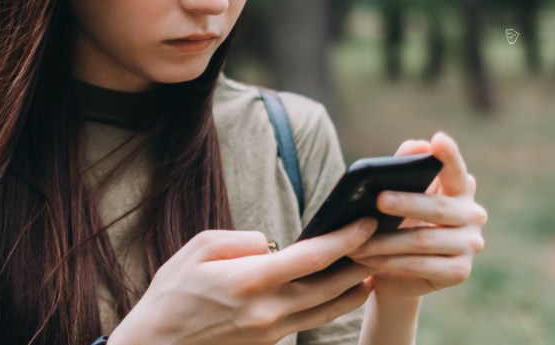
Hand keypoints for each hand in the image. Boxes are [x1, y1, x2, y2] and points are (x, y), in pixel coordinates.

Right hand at [109, 218, 378, 344]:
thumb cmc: (172, 293)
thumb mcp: (198, 249)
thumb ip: (242, 240)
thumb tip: (273, 243)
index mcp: (251, 281)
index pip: (312, 258)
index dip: (344, 238)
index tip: (365, 222)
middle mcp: (268, 311)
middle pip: (331, 287)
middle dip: (360, 262)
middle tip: (383, 241)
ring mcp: (270, 332)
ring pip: (326, 310)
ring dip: (353, 289)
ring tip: (372, 268)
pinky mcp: (268, 344)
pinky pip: (309, 322)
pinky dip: (330, 305)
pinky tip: (340, 291)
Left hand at [350, 132, 486, 301]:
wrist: (397, 273)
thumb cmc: (398, 224)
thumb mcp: (398, 196)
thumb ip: (406, 168)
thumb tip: (417, 145)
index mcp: (460, 189)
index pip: (456, 170)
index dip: (449, 155)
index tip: (438, 139)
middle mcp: (473, 215)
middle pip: (438, 207)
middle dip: (406, 202)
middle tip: (379, 199)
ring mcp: (470, 245)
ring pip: (423, 239)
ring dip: (384, 240)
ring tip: (356, 240)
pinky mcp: (460, 272)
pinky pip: (420, 264)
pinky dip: (389, 261)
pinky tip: (367, 259)